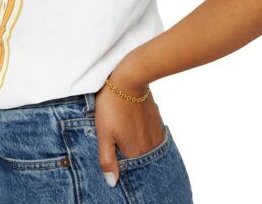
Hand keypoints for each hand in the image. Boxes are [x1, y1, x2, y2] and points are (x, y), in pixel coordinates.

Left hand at [94, 60, 164, 187]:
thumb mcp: (103, 132)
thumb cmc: (112, 105)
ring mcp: (155, 134)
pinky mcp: (157, 122)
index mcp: (135, 152)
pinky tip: (134, 127)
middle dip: (128, 155)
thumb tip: (112, 182)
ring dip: (137, 146)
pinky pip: (152, 138)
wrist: (130, 79)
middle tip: (118, 138)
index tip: (113, 153)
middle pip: (138, 159)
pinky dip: (144, 137)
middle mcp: (149, 147)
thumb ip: (107, 159)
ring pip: (146, 148)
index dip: (119, 164)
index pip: (128, 169)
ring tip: (125, 131)